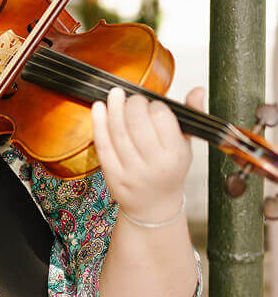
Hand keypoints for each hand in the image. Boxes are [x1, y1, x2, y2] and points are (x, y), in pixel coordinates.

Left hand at [91, 86, 204, 223]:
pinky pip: (103, 145)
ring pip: (119, 132)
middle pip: (137, 122)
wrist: (154, 206)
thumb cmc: (170, 171)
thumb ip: (192, 116)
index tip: (153, 106)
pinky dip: (99, 124)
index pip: (162, 117)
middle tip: (133, 100)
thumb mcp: (186, 146)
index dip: (155, 105)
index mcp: (175, 155)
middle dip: (133, 103)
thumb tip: (197, 90)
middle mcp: (154, 164)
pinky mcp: (113, 176)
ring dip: (114, 108)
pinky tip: (98, 108)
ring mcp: (132, 172)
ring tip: (115, 94)